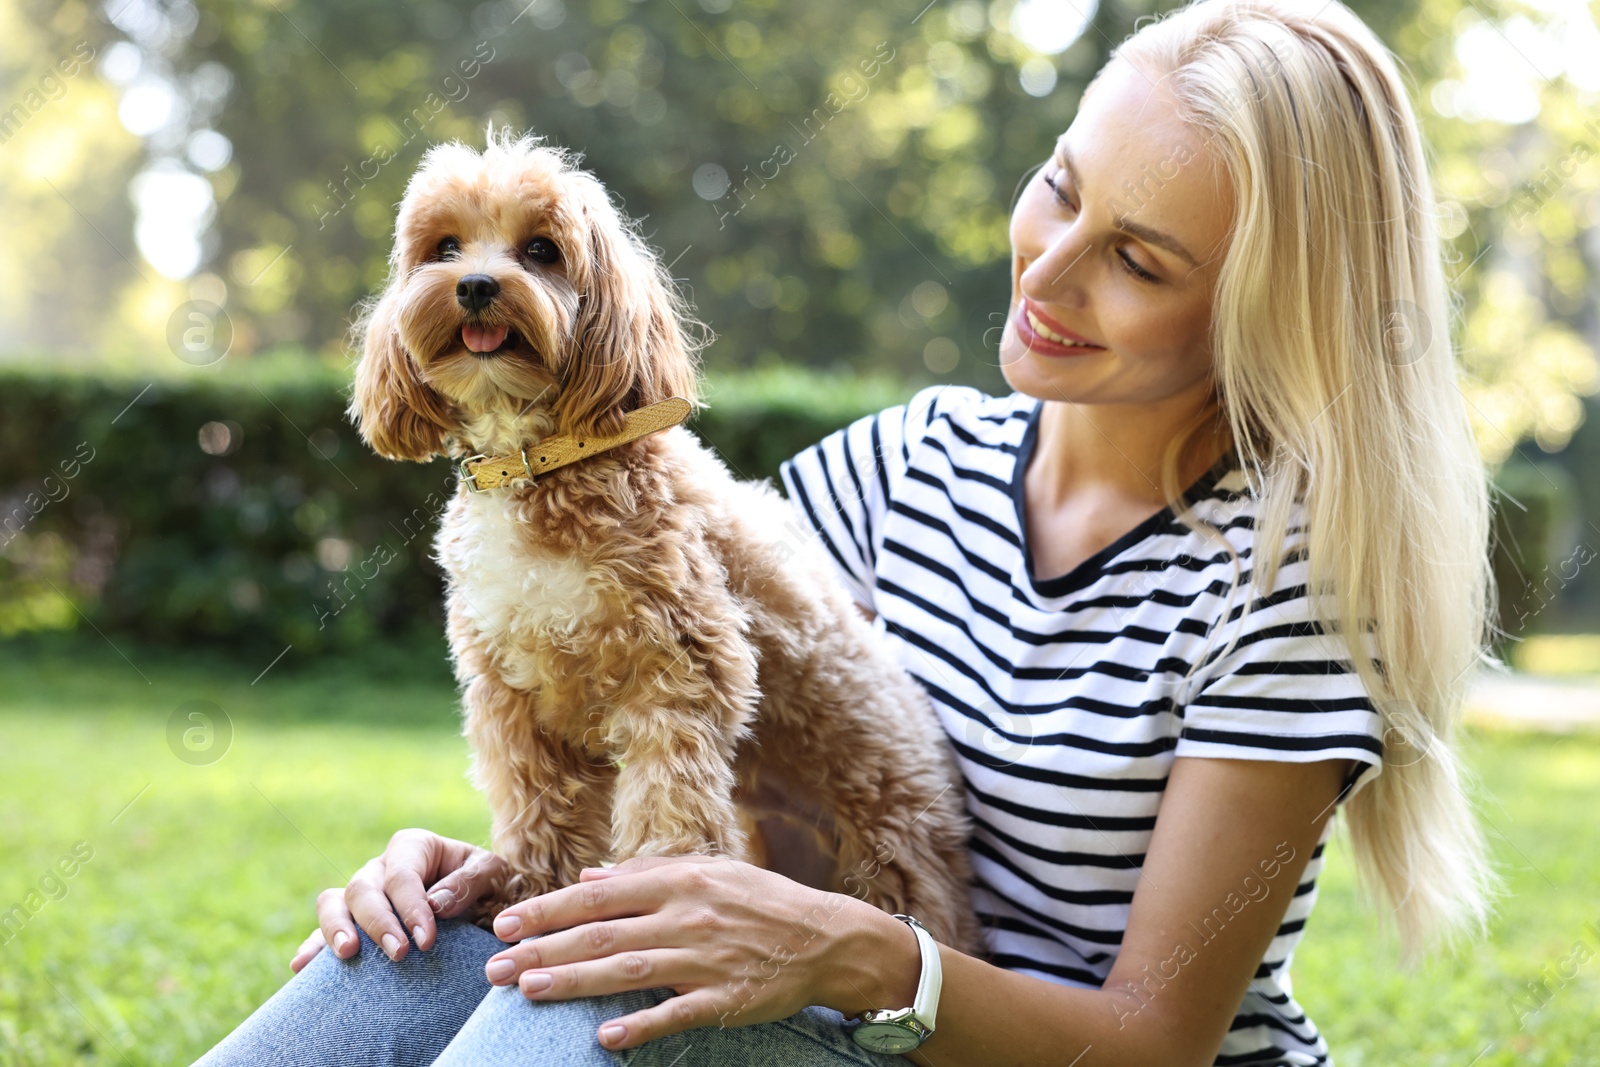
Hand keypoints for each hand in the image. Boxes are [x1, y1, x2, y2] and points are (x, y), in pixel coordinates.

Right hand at [289, 828, 508, 972]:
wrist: (484, 904)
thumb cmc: (489, 884)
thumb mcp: (493, 874)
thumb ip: (469, 881)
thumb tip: (436, 903)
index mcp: (414, 847)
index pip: (402, 875)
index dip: (410, 907)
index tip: (426, 940)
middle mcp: (382, 868)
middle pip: (364, 888)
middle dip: (379, 923)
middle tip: (399, 954)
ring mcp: (363, 895)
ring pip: (334, 902)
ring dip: (336, 928)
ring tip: (347, 953)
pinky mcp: (352, 923)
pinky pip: (323, 930)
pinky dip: (313, 946)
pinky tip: (303, 966)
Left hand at [481, 854, 881, 1052]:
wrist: (826, 938)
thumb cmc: (761, 901)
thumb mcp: (707, 872)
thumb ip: (645, 875)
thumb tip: (589, 878)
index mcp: (678, 882)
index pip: (598, 897)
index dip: (548, 910)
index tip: (506, 924)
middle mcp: (686, 916)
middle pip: (602, 934)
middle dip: (544, 949)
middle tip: (495, 967)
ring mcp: (706, 959)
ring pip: (628, 971)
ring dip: (575, 981)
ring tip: (530, 991)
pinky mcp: (725, 998)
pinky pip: (677, 1013)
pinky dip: (641, 1024)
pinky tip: (606, 1036)